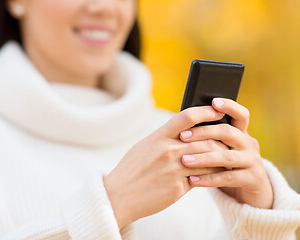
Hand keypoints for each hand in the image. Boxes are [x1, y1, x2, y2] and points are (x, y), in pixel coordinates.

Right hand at [104, 106, 227, 228]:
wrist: (119, 195)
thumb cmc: (131, 169)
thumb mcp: (145, 146)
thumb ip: (164, 138)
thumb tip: (185, 132)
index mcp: (158, 137)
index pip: (187, 117)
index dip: (206, 111)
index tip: (218, 111)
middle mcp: (167, 151)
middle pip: (206, 140)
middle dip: (221, 140)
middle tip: (231, 140)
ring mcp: (173, 170)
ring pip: (208, 160)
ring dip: (220, 160)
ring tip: (228, 158)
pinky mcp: (177, 188)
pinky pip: (202, 179)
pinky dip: (211, 177)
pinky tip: (215, 176)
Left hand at [180, 98, 273, 208]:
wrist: (251, 193)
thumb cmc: (226, 167)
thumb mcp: (221, 150)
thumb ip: (210, 138)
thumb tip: (183, 123)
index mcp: (241, 133)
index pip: (240, 114)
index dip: (229, 106)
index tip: (213, 102)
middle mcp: (249, 144)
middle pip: (228, 132)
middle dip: (204, 132)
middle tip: (182, 136)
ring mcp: (252, 162)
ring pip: (227, 157)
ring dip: (203, 158)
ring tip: (184, 160)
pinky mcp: (252, 180)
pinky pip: (228, 178)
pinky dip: (209, 179)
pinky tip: (192, 179)